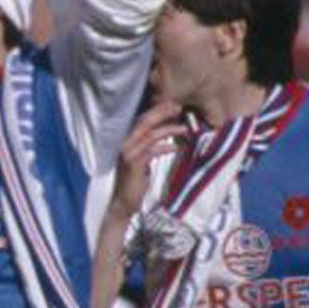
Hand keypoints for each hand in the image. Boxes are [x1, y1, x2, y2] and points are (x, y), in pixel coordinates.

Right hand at [109, 99, 187, 224]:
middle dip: (162, 113)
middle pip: (144, 123)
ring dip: (169, 129)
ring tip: (185, 128)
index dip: (156, 111)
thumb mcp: (143, 161)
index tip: (172, 105)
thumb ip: (150, 148)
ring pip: (150, 135)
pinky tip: (178, 147)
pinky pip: (152, 150)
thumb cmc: (135, 182)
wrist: (123, 202)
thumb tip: (167, 137)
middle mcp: (124, 144)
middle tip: (178, 107)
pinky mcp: (134, 164)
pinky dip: (166, 147)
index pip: (140, 120)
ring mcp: (128, 154)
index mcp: (126, 142)